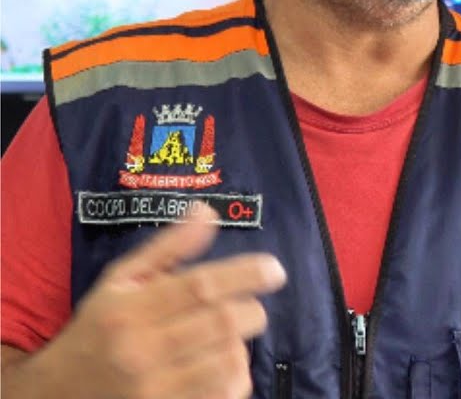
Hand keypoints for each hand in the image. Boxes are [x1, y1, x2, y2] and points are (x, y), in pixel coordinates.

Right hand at [7, 203, 286, 398]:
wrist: (56, 395)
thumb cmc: (97, 330)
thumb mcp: (120, 282)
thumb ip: (166, 248)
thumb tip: (207, 210)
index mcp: (128, 310)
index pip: (198, 287)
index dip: (245, 275)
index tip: (274, 270)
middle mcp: (140, 350)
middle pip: (222, 323)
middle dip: (250, 310)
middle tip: (249, 307)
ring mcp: (154, 390)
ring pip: (229, 361)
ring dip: (242, 345)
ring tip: (229, 339)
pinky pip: (224, 395)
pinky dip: (236, 378)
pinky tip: (222, 366)